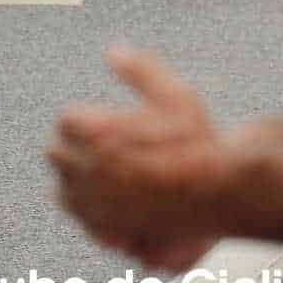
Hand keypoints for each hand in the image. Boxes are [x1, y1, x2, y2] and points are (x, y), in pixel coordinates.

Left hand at [47, 45, 227, 268]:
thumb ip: (140, 71)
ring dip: (77, 185)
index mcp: (94, 132)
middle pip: (57, 156)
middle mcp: (88, 169)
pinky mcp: (113, 231)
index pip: (66, 121)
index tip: (98, 122)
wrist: (225, 191)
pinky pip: (87, 225)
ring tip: (98, 181)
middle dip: (73, 150)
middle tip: (97, 149)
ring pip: (65, 195)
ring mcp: (98, 205)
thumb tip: (115, 50)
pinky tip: (110, 212)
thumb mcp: (174, 95)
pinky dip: (94, 218)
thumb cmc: (201, 143)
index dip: (84, 120)